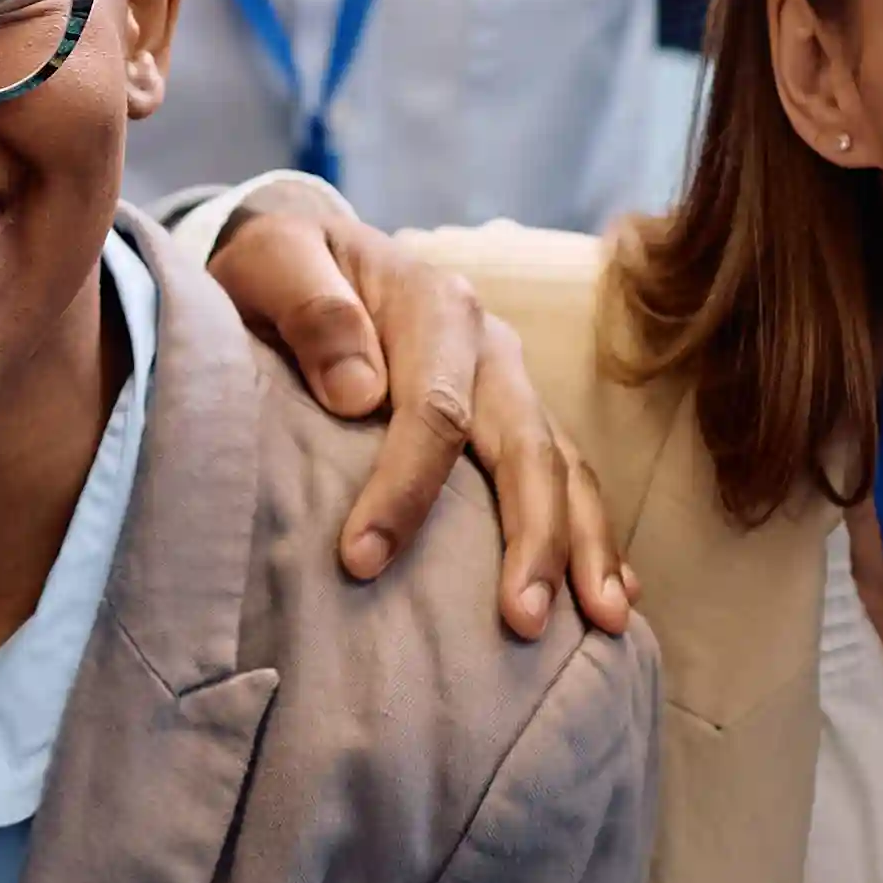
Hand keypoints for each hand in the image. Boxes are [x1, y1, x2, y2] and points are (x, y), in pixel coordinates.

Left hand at [200, 179, 632, 640]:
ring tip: (602, 623)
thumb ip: (309, 308)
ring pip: (565, 469)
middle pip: (526, 447)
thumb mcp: (271, 261)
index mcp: (437, 306)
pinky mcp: (516, 417)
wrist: (305, 258)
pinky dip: (593, 536)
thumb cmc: (281, 268)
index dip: (404, 489)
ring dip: (583, 549)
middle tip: (522, 622)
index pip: (435, 410)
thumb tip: (358, 393)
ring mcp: (512, 384)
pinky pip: (568, 477)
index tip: (362, 561)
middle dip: (532, 538)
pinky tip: (611, 596)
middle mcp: (491, 346)